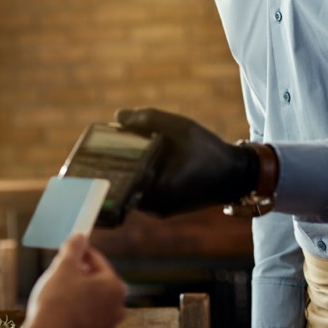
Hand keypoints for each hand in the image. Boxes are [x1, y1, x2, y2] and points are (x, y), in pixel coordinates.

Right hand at [22, 234, 125, 327]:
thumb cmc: (55, 302)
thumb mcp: (63, 267)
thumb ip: (74, 247)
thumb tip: (80, 236)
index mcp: (115, 286)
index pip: (98, 261)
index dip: (80, 253)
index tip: (67, 252)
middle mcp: (118, 308)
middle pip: (98, 283)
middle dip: (80, 275)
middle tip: (60, 273)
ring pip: (93, 303)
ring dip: (79, 296)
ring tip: (58, 294)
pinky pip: (87, 323)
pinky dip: (77, 317)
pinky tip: (61, 315)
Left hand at [114, 107, 257, 216]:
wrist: (234, 176)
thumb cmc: (208, 150)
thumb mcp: (181, 127)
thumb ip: (148, 118)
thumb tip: (117, 116)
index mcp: (160, 187)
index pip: (120, 176)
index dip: (105, 161)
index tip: (94, 150)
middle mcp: (155, 204)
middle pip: (122, 184)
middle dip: (113, 165)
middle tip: (102, 147)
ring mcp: (157, 210)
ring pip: (130, 189)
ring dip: (125, 171)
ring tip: (117, 151)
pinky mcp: (161, 210)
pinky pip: (140, 192)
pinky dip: (137, 177)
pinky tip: (135, 161)